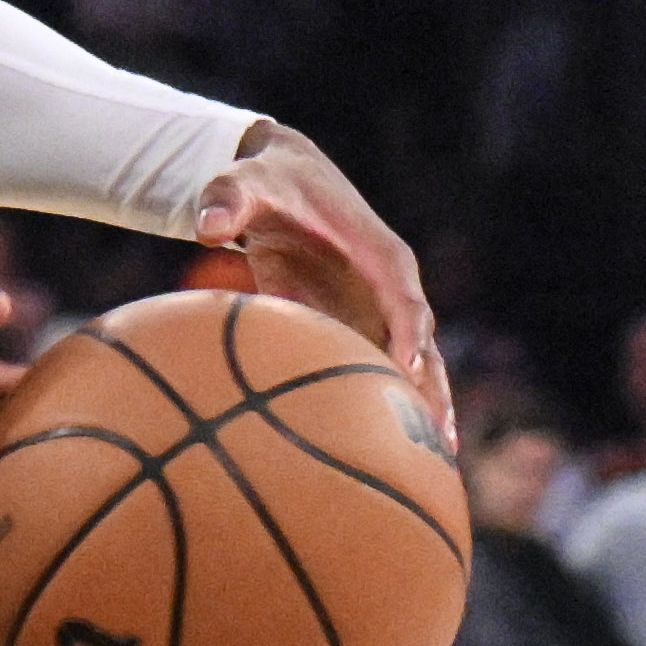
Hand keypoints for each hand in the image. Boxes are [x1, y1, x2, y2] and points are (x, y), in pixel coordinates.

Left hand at [187, 123, 446, 442]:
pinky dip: (385, 409)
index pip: (402, 295)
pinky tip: (390, 456)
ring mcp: (376, 311)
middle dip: (431, 389)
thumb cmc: (265, 180)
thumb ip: (228, 199)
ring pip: (411, 367)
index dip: (409, 329)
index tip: (408, 366)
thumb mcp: (244, 182)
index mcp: (377, 253)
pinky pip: (375, 372)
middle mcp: (388, 287)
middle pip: (422, 344)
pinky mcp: (355, 327)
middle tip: (436, 441)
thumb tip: (207, 224)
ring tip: (438, 464)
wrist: (275, 182)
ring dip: (423, 409)